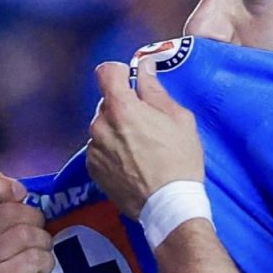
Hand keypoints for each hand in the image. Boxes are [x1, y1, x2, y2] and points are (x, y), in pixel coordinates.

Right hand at [0, 171, 56, 272]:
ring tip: (44, 255)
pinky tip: (43, 272)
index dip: (4, 189)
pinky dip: (47, 263)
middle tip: (42, 237)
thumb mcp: (34, 215)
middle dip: (38, 221)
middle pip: (10, 211)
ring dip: (45, 244)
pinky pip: (32, 258)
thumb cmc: (43, 248)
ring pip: (24, 234)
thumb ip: (17, 194)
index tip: (24, 196)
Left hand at [87, 61, 204, 219]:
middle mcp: (100, 124)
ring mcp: (94, 148)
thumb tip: (144, 67)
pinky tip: (131, 164)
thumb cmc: (179, 160)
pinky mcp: (92, 169)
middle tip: (146, 124)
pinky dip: (111, 151)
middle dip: (123, 107)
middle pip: (106, 102)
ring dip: (116, 130)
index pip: (106, 71)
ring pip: (103, 127)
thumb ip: (155, 90)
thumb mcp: (178, 119)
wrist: (168, 205)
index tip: (132, 82)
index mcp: (122, 107)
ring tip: (140, 149)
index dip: (120, 73)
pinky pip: (99, 149)